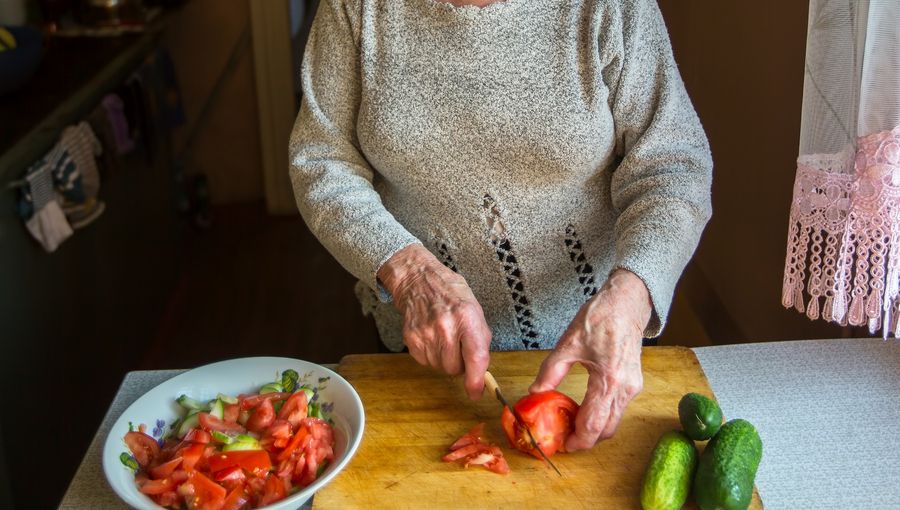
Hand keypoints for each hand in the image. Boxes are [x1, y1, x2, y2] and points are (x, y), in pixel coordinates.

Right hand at [378, 244, 491, 399]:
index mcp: (467, 317)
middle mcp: (446, 327)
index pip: (475, 357)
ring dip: (445, 360)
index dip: (476, 380)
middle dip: (460, 365)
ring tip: (444, 338)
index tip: (476, 392)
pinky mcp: (412, 339)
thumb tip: (482, 368)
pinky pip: (425, 362)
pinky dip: (431, 355)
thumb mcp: (475, 309)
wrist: (419, 281)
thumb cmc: (450, 294)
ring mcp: (426, 334)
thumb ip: (480, 339)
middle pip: (455, 368)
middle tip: (458, 347)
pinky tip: (432, 338)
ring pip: (440, 367)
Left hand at [529, 269, 651, 449]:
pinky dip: (601, 415)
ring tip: (570, 422)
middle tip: (563, 436)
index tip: (562, 445)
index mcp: (608, 380)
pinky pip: (617, 409)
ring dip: (593, 428)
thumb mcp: (568, 343)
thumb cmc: (600, 318)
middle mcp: (625, 388)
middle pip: (606, 430)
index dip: (577, 440)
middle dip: (585, 438)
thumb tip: (535, 392)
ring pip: (613, 421)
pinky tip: (583, 408)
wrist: (627, 303)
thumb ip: (551, 371)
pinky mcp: (634, 383)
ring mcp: (633, 387)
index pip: (592, 424)